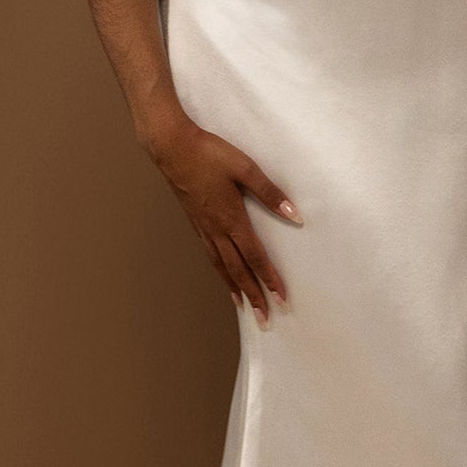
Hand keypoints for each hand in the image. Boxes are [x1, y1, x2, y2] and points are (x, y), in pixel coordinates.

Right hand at [145, 112, 297, 324]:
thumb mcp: (245, 168)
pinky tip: (223, 274)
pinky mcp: (195, 222)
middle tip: (264, 319)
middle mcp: (217, 229)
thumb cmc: (209, 154)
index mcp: (232, 219)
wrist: (172, 148)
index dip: (269, 279)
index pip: (256, 257)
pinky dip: (220, 271)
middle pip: (238, 270)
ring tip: (244, 306)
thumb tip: (295, 214)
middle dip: (254, 295)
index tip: (281, 299)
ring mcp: (204, 228)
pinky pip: (210, 255)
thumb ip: (270, 192)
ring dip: (235, 288)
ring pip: (221, 266)